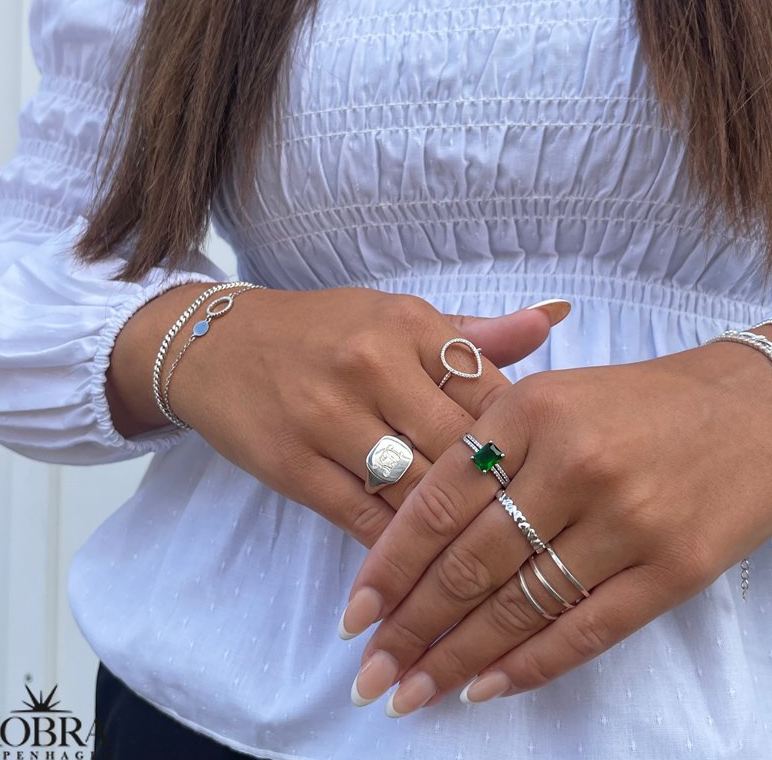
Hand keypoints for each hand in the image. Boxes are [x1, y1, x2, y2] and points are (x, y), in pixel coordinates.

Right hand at [109, 284, 565, 546]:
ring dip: (454, 533)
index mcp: (407, 323)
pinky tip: (424, 565)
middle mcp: (370, 365)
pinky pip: (364, 517)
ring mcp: (327, 417)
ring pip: (416, 492)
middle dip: (498, 498)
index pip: (489, 393)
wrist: (217, 344)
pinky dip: (399, 548)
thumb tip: (552, 319)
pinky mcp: (293, 466)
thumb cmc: (320, 331)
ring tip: (489, 563)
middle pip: (459, 450)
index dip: (523, 443)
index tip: (539, 475)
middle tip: (529, 533)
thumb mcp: (394, 317)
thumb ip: (472, 333)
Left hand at [341, 337, 771, 712]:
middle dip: (410, 627)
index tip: (354, 613)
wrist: (746, 409)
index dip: (390, 565)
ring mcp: (624, 521)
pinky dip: (528, 666)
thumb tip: (411, 530)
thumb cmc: (632, 402)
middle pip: (468, 563)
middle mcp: (571, 465)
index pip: (437, 503)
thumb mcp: (547, 395)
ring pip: (518, 606)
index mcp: (528, 411)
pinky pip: (585, 632)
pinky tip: (483, 689)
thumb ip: (482, 449)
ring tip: (411, 692)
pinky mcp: (672, 568)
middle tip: (369, 672)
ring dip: (456, 659)